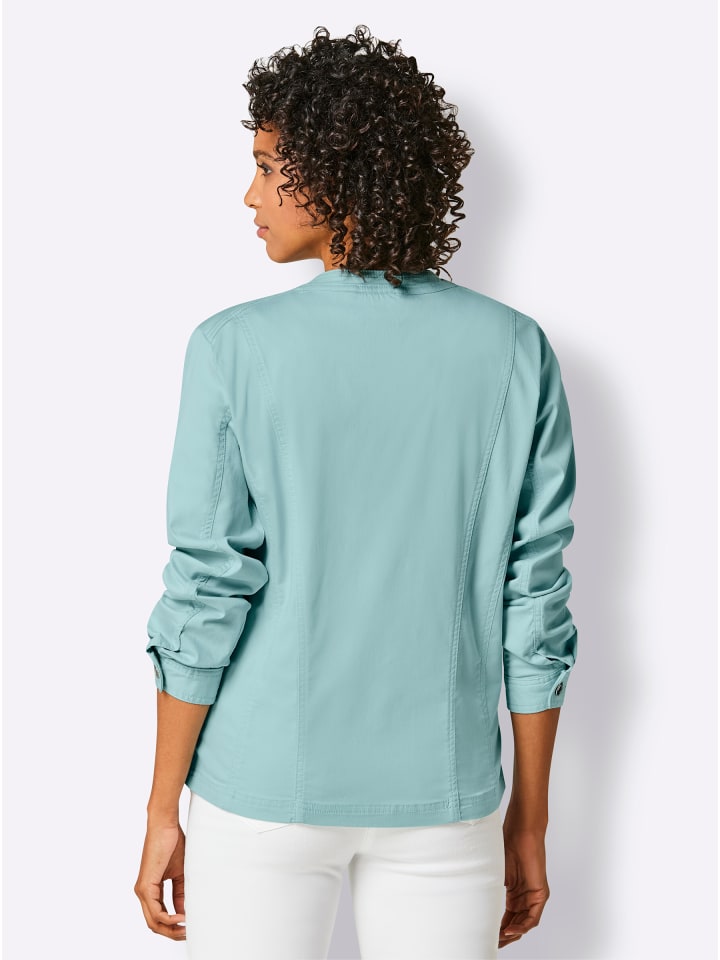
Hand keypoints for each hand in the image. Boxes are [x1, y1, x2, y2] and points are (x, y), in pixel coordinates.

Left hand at [134, 817, 186, 939]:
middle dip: (172, 933)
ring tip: (187, 928)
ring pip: (153, 922)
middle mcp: (144, 893)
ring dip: (171, 929)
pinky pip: (155, 912)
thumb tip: (183, 913)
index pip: (160, 917)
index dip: (174, 926)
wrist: (165, 826)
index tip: (190, 927)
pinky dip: (168, 918)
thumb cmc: (172, 844)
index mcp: (151, 890)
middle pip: (155, 924)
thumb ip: (179, 894)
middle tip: (189, 933)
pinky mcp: (145, 886)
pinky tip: (181, 918)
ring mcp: (142, 891)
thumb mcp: (180, 874)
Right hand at [498, 819, 549, 948]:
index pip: (506, 916)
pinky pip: (532, 918)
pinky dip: (521, 926)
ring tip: (499, 938)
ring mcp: (533, 896)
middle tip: (491, 942)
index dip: (496, 928)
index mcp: (513, 892)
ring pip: (523, 924)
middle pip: (515, 923)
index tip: (485, 936)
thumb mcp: (494, 871)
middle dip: (503, 936)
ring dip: (512, 934)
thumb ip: (488, 887)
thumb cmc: (507, 844)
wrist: (521, 831)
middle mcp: (524, 896)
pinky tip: (510, 929)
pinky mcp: (540, 895)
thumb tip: (471, 902)